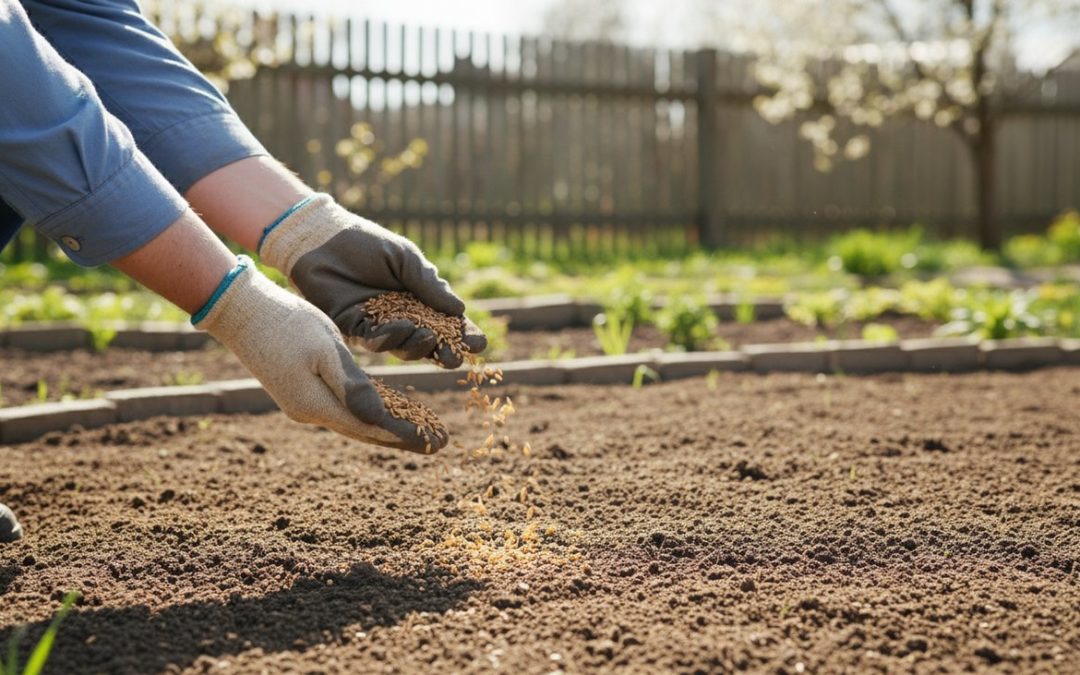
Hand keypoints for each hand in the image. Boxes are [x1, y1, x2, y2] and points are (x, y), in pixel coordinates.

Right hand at [194, 257, 447, 452]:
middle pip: (366, 431)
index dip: (407, 436)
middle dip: (403, 437)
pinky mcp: (301, 390)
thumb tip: (380, 419)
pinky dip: (370, 410)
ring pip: (356, 421)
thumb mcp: (326, 349)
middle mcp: (311, 412)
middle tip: (439, 443)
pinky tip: (386, 409)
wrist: (242, 312)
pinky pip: (344, 407)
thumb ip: (353, 385)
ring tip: (421, 430)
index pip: (372, 428)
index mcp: (318, 405)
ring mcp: (303, 403)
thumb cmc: (287, 324)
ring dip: (388, 426)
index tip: (438, 442)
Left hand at [259, 194, 486, 368]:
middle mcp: (400, 317)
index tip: (479, 343)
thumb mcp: (405, 259)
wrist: (323, 239)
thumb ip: (429, 284)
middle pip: (428, 341)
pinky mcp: (353, 328)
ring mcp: (377, 325)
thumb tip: (460, 310)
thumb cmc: (367, 243)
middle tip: (456, 359)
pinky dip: (390, 338)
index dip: (463, 333)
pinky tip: (402, 329)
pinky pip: (374, 340)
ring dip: (418, 347)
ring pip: (403, 346)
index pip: (446, 321)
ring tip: (429, 339)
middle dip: (444, 351)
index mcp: (418, 299)